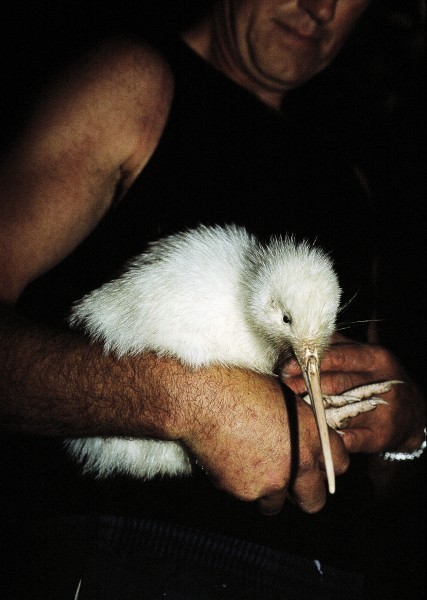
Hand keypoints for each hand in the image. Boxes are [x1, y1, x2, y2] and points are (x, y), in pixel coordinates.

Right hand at [176, 366, 348, 514]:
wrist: (203, 397)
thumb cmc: (239, 386)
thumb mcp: (283, 397)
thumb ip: (299, 424)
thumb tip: (301, 435)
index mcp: (313, 434)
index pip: (338, 464)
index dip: (326, 465)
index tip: (315, 464)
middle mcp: (299, 463)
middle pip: (314, 501)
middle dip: (302, 494)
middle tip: (287, 481)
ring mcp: (272, 481)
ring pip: (274, 504)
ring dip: (265, 492)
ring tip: (247, 465)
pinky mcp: (245, 491)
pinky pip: (246, 496)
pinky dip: (238, 484)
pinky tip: (227, 458)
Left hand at [281, 336, 425, 454]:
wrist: (413, 413)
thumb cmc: (379, 377)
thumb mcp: (365, 356)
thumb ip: (338, 345)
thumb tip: (304, 333)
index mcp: (376, 358)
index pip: (339, 357)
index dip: (311, 362)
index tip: (286, 365)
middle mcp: (383, 383)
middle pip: (336, 383)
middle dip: (305, 385)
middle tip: (282, 385)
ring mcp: (383, 411)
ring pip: (339, 411)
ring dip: (312, 410)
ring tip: (291, 406)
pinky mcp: (379, 436)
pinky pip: (348, 438)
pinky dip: (329, 437)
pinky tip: (314, 433)